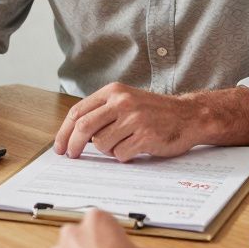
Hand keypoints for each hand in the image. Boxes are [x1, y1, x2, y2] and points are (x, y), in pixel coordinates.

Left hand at [54, 83, 201, 161]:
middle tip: (72, 155)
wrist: (188, 116)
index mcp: (113, 91)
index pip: (78, 111)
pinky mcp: (146, 136)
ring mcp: (134, 119)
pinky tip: (135, 148)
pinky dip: (123, 156)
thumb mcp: (125, 101)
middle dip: (73, 145)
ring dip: (107, 150)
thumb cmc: (153, 112)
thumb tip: (74, 135)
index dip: (64, 131)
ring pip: (102, 144)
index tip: (60, 146)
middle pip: (84, 127)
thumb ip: (101, 112)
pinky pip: (120, 154)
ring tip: (122, 144)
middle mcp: (122, 102)